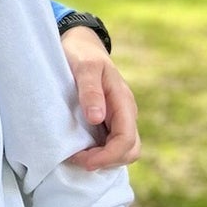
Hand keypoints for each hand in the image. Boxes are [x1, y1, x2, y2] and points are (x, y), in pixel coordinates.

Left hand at [59, 27, 140, 170]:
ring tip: (76, 157)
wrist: (83, 46)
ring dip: (103, 160)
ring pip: (123, 151)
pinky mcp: (110, 121)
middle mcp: (126, 113)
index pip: (127, 139)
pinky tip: (80, 151)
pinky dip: (100, 154)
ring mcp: (119, 118)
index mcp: (123, 101)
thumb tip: (97, 118)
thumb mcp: (84, 67)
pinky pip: (112, 145)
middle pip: (130, 150)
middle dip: (107, 161)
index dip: (108, 156)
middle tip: (77, 160)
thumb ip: (90, 91)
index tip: (85, 160)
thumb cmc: (82, 54)